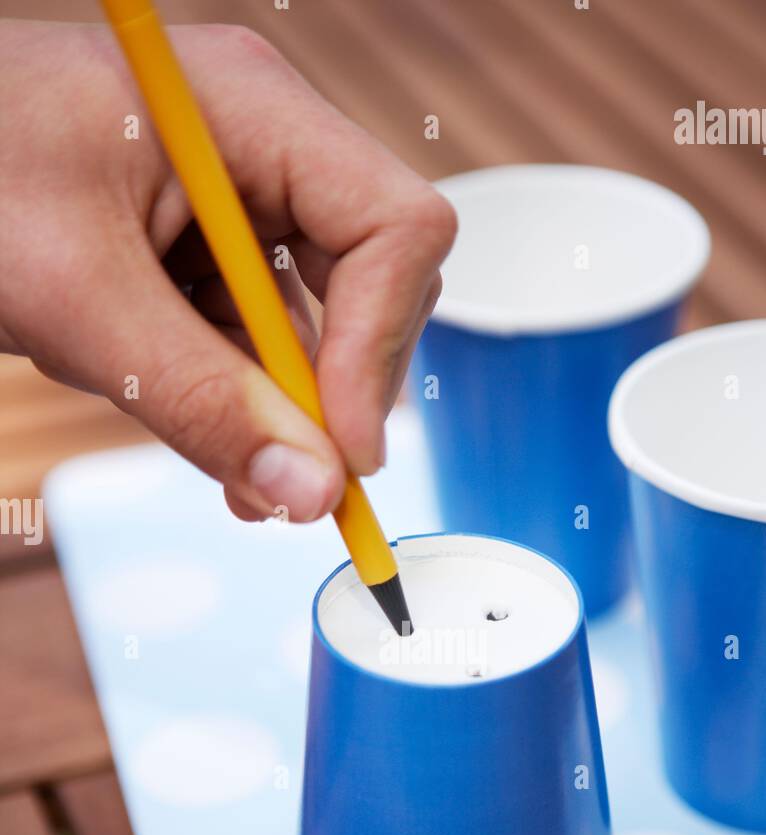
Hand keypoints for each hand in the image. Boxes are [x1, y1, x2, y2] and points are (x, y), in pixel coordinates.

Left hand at [0, 20, 455, 522]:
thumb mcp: (76, 298)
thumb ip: (200, 401)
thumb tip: (311, 496)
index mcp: (253, 113)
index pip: (395, 228)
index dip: (382, 346)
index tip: (340, 452)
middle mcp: (263, 150)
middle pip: (373, 283)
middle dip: (332, 391)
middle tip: (290, 483)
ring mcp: (236, 203)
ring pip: (311, 331)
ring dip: (271, 410)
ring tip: (218, 463)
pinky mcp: (201, 254)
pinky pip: (253, 343)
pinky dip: (229, 401)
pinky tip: (186, 426)